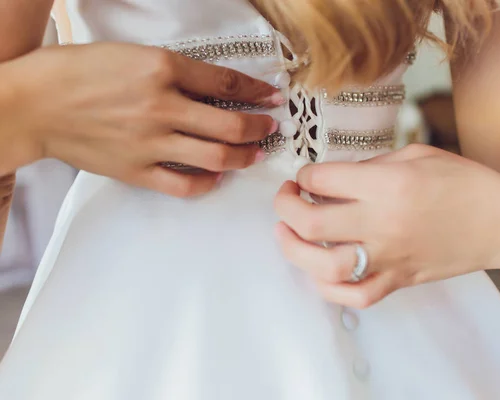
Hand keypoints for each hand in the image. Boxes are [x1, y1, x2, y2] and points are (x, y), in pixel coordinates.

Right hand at [1, 43, 281, 196]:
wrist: (35, 103)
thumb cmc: (79, 72)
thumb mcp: (132, 55)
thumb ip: (175, 72)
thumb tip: (213, 88)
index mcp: (162, 68)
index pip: (226, 81)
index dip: (257, 91)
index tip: (273, 99)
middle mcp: (162, 106)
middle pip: (231, 124)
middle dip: (260, 128)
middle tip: (271, 129)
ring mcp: (150, 142)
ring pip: (216, 156)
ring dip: (244, 157)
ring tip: (254, 155)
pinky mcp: (136, 170)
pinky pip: (184, 185)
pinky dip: (207, 184)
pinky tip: (216, 179)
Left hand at [274, 144, 499, 307]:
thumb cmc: (465, 182)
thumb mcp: (417, 155)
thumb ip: (371, 165)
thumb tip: (332, 179)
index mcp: (390, 184)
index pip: (323, 179)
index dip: (305, 174)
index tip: (306, 175)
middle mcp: (385, 222)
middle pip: (312, 222)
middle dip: (286, 207)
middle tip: (286, 199)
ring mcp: (391, 257)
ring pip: (325, 265)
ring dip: (294, 249)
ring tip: (287, 235)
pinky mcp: (400, 281)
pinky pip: (356, 296)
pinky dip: (328, 288)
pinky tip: (319, 271)